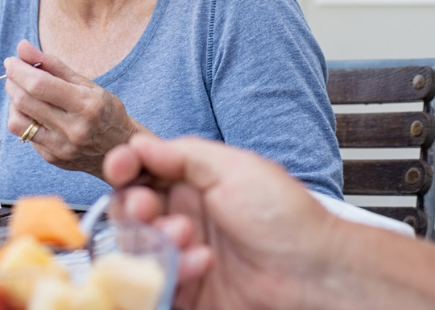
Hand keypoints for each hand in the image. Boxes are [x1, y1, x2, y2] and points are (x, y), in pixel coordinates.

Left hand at [5, 39, 150, 177]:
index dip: (19, 70)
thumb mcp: (87, 84)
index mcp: (86, 105)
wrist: (121, 148)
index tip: (11, 61)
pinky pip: (25, 135)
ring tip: (22, 93)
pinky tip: (33, 112)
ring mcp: (61, 147)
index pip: (39, 85)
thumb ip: (53, 64)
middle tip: (13, 73)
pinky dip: (23, 119)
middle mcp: (73, 129)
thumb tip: (22, 47)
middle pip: (24, 101)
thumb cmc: (105, 111)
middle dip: (12, 82)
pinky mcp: (52, 158)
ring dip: (13, 102)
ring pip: (17, 122)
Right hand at [104, 135, 340, 309]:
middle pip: (130, 209)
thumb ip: (183, 154)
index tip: (120, 168)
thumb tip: (139, 144)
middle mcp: (184, 215)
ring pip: (138, 247)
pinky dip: (173, 271)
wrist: (313, 270)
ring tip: (187, 237)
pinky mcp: (187, 290)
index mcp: (193, 182)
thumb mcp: (235, 168)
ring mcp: (183, 254)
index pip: (142, 172)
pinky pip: (157, 282)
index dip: (125, 168)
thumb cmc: (284, 214)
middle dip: (133, 207)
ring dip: (155, 239)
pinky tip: (203, 263)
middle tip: (148, 209)